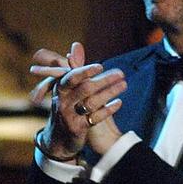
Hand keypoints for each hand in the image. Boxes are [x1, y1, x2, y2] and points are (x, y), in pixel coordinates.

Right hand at [29, 42, 125, 156]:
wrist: (58, 139)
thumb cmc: (67, 107)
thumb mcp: (68, 88)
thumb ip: (75, 67)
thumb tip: (76, 45)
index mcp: (60, 89)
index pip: (72, 77)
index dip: (86, 71)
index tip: (101, 66)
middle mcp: (62, 102)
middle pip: (85, 88)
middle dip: (104, 80)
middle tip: (121, 73)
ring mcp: (69, 116)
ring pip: (92, 102)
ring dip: (110, 92)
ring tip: (124, 85)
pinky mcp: (77, 129)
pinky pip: (95, 118)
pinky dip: (108, 109)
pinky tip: (119, 102)